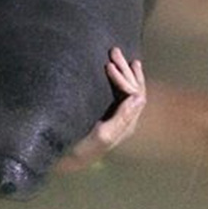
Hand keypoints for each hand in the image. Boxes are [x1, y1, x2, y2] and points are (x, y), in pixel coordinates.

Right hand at [55, 47, 146, 173]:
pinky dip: (121, 77)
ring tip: (117, 54)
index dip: (123, 78)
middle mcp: (127, 118)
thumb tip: (139, 97)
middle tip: (114, 51)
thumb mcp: (104, 135)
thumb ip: (122, 118)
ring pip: (129, 88)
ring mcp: (119, 115)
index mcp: (127, 123)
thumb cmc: (84, 147)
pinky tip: (118, 69)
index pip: (134, 95)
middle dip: (125, 69)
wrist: (67, 158)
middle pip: (134, 88)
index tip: (107, 65)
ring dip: (124, 70)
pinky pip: (121, 91)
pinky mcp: (109, 113)